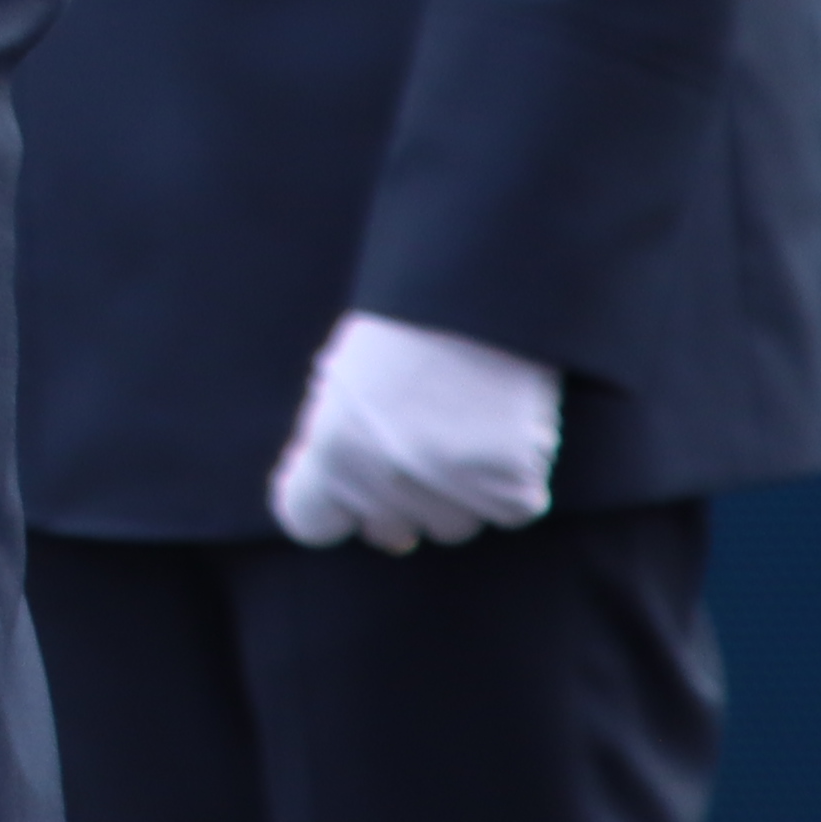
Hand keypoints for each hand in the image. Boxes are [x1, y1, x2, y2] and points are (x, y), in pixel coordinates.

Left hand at [267, 310, 558, 551]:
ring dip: (458, 494)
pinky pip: (510, 511)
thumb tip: (343, 519)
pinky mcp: (509, 487)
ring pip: (451, 526)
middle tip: (423, 438)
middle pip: (387, 531)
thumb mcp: (344, 380)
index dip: (332, 508)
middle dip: (401, 498)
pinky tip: (505, 431)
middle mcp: (381, 474)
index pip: (308, 521)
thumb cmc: (407, 330)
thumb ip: (336, 448)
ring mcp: (448, 484)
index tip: (349, 491)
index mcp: (329, 445)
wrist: (478, 290)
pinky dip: (512, 482)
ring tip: (464, 426)